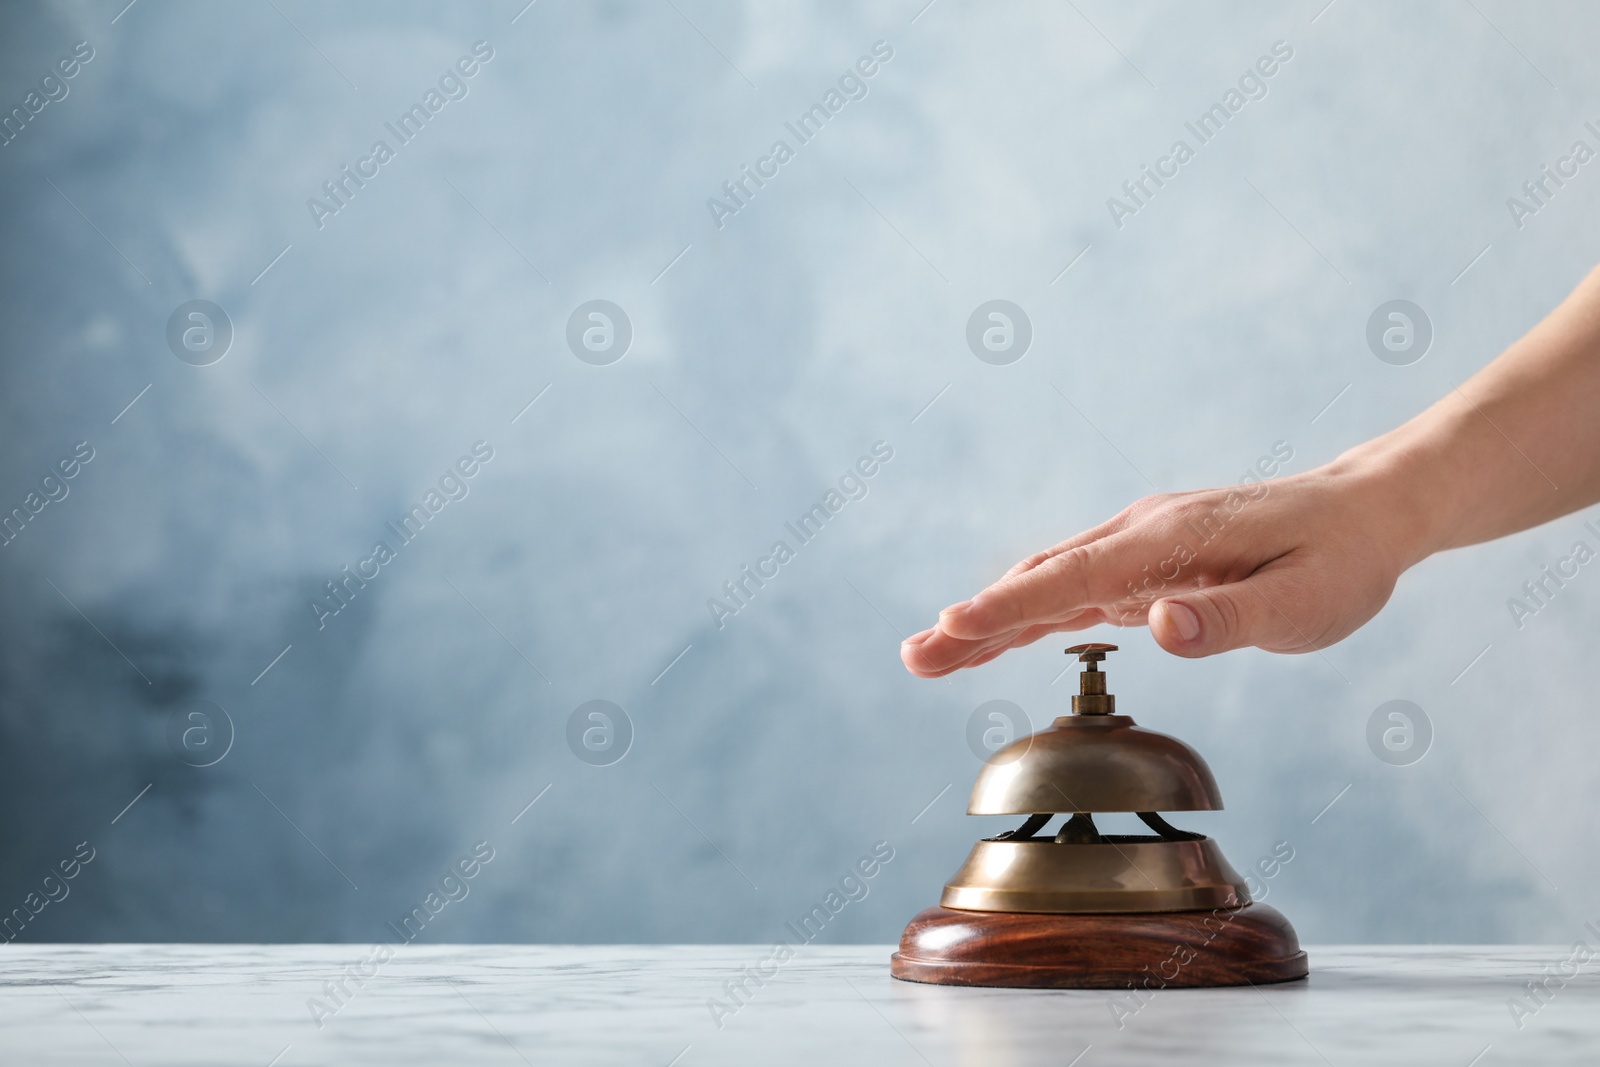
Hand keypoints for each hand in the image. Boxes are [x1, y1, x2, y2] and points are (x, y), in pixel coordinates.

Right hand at [899, 460, 1426, 675]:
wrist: (1366, 512)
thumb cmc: (1341, 560)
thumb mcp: (1303, 604)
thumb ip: (1228, 616)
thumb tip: (1156, 624)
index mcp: (1172, 538)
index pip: (1074, 578)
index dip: (1010, 608)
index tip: (953, 626)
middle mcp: (1142, 533)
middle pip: (1041, 580)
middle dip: (975, 619)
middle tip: (915, 655)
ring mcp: (1140, 545)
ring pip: (1048, 584)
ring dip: (989, 619)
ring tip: (931, 654)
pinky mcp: (1147, 562)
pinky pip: (1074, 590)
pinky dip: (1027, 615)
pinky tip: (995, 637)